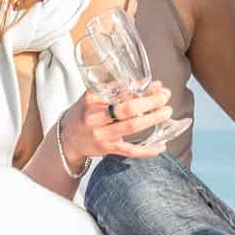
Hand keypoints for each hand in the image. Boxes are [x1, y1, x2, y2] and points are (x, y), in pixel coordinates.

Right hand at [59, 84, 174, 168]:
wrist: (68, 139)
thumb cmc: (85, 113)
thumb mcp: (95, 97)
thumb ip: (118, 90)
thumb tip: (149, 84)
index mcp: (91, 99)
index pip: (118, 91)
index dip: (139, 88)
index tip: (156, 85)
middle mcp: (95, 117)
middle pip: (126, 109)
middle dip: (149, 102)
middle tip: (165, 96)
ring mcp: (101, 134)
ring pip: (131, 127)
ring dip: (152, 119)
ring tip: (166, 112)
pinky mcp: (107, 149)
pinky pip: (130, 151)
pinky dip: (147, 150)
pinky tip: (161, 146)